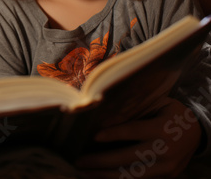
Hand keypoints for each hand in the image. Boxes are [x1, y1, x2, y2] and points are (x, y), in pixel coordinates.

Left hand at [75, 98, 201, 178]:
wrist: (197, 132)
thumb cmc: (169, 112)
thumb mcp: (155, 103)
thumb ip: (132, 110)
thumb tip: (102, 119)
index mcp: (162, 128)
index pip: (133, 131)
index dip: (113, 134)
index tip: (94, 136)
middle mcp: (165, 151)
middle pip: (128, 158)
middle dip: (101, 161)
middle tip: (79, 160)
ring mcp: (166, 169)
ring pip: (132, 176)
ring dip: (105, 175)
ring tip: (85, 172)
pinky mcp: (166, 178)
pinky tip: (101, 177)